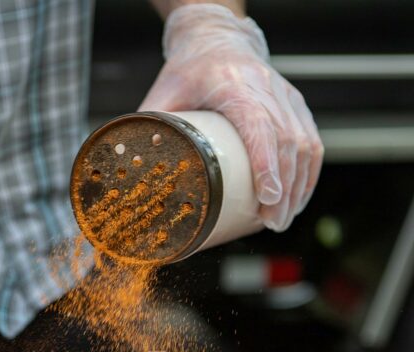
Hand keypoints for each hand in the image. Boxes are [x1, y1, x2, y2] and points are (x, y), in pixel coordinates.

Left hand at [139, 4, 323, 230]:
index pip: (259, 126)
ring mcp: (286, 97)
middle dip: (284, 188)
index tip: (268, 197)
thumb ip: (149, 128)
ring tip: (282, 220)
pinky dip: (308, 174)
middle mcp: (267, 89)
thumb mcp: (164, 93)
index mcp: (235, 85)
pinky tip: (298, 199)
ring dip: (298, 186)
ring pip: (305, 144)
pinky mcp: (296, 105)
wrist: (217, 40)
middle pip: (287, 142)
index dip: (266, 163)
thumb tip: (128, 170)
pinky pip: (312, 141)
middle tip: (272, 222)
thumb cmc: (188, 69)